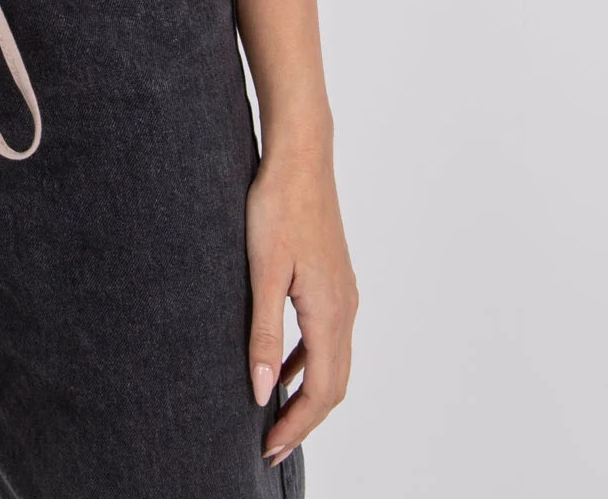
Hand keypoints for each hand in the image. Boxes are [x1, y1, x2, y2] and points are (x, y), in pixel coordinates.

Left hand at [245, 141, 357, 468]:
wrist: (301, 156)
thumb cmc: (278, 206)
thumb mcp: (262, 272)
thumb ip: (263, 333)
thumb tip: (261, 392)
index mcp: (330, 312)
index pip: (321, 391)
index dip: (297, 427)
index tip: (269, 450)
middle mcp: (346, 309)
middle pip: (334, 385)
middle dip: (305, 420)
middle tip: (271, 445)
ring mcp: (344, 293)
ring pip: (334, 361)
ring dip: (308, 393)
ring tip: (276, 414)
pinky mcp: (335, 280)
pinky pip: (328, 337)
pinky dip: (309, 362)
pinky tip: (283, 364)